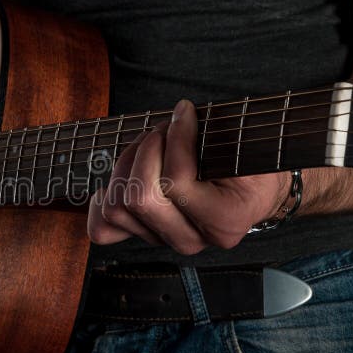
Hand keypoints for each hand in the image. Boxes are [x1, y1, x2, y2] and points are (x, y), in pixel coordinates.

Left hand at [87, 100, 289, 254]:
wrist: (249, 191)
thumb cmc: (246, 162)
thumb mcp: (245, 146)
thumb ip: (218, 136)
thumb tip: (180, 115)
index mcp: (224, 221)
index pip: (177, 182)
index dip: (176, 137)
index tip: (184, 112)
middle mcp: (192, 240)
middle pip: (140, 198)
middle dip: (146, 151)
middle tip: (163, 130)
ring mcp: (164, 240)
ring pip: (118, 206)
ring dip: (127, 165)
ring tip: (149, 145)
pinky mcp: (143, 236)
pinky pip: (102, 228)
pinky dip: (103, 200)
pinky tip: (120, 179)